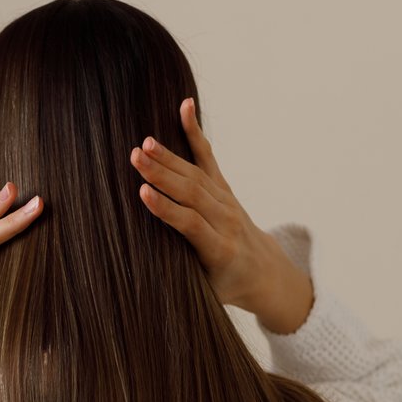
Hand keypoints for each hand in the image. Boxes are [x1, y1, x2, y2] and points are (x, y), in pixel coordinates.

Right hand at [130, 98, 311, 332]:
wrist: (265, 272)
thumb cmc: (225, 286)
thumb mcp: (205, 294)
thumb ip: (182, 280)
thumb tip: (141, 284)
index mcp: (219, 249)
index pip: (190, 225)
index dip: (166, 209)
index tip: (143, 194)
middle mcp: (226, 220)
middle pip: (191, 193)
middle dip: (162, 174)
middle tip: (135, 157)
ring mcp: (226, 200)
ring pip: (195, 174)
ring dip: (168, 157)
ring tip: (144, 143)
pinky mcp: (224, 188)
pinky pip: (207, 157)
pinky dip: (195, 133)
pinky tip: (185, 108)